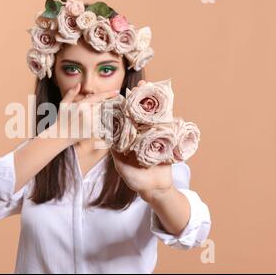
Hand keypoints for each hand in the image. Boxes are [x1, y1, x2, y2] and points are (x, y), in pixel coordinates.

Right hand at [54, 83, 119, 145]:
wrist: (60, 136)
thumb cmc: (61, 120)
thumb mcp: (63, 105)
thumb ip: (71, 93)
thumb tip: (79, 85)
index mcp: (81, 105)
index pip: (98, 97)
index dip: (108, 94)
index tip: (117, 92)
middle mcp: (88, 112)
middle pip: (101, 106)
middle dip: (104, 106)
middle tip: (102, 108)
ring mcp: (91, 122)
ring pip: (101, 115)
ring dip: (100, 115)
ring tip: (89, 118)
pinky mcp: (92, 131)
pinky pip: (99, 125)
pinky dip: (97, 124)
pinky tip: (89, 125)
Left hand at [110, 79, 172, 202]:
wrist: (156, 189)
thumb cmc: (135, 180)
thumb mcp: (122, 166)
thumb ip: (117, 153)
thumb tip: (108, 138)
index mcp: (128, 139)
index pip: (124, 120)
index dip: (122, 107)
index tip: (121, 95)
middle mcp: (140, 135)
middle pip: (139, 113)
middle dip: (139, 99)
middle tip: (139, 85)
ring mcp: (153, 136)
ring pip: (152, 115)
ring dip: (152, 101)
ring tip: (152, 86)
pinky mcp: (166, 139)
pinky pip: (167, 124)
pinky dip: (167, 112)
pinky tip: (167, 100)